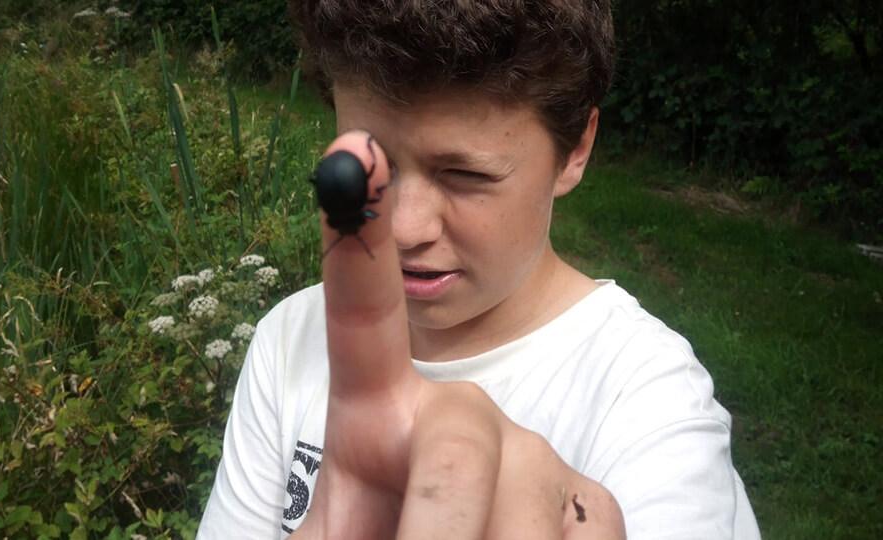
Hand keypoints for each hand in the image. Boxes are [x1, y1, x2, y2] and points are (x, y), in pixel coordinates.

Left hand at [291, 131, 625, 539]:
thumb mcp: (339, 539)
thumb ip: (330, 523)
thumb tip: (355, 502)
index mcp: (376, 419)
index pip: (364, 321)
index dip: (356, 250)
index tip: (350, 161)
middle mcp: (457, 418)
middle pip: (459, 430)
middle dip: (438, 512)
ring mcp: (529, 456)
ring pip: (529, 479)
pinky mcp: (588, 500)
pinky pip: (593, 521)